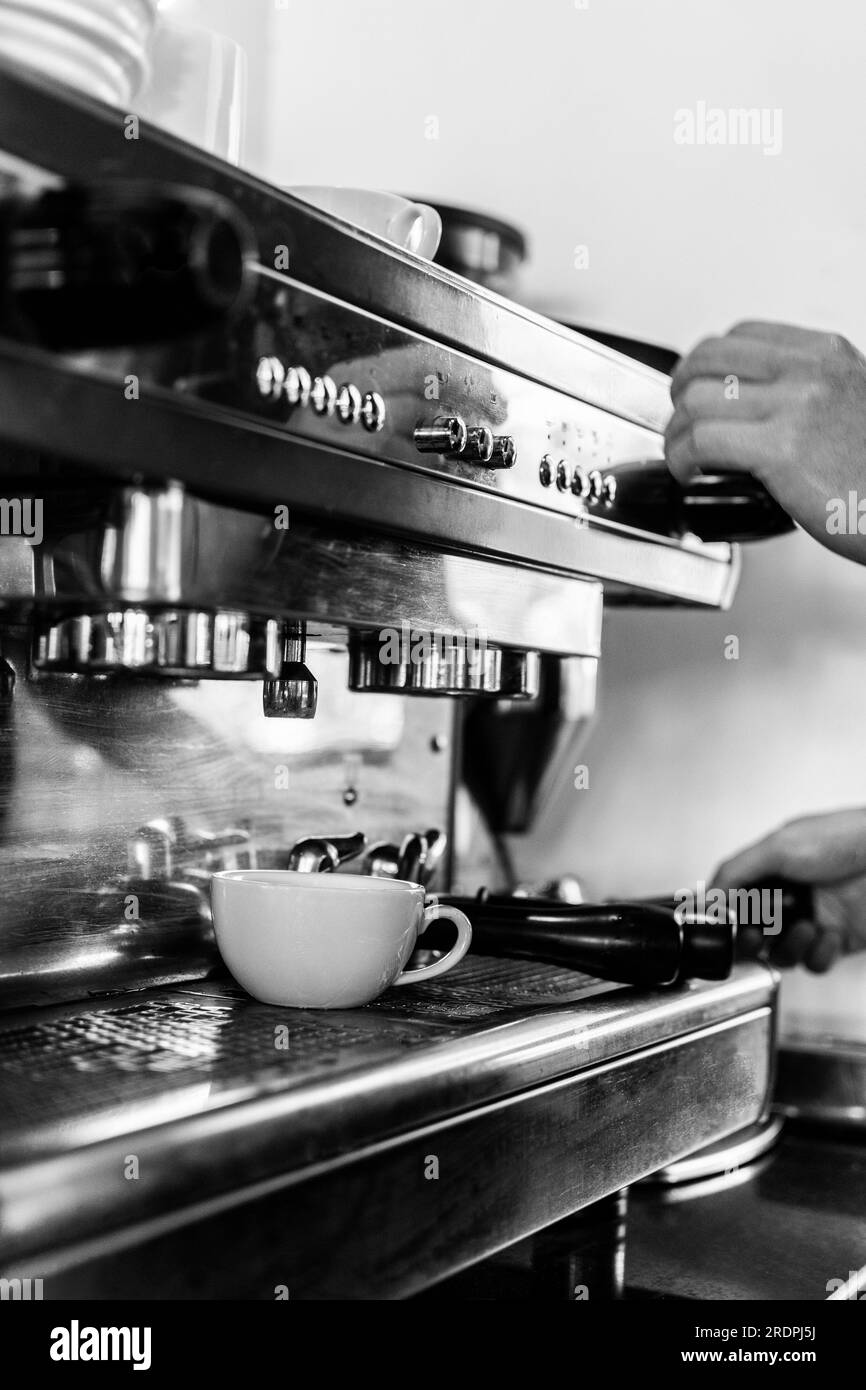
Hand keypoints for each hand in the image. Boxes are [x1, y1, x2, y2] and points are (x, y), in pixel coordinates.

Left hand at [666, 321, 865, 562]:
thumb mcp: (855, 404)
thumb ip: (811, 393)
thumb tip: (759, 405)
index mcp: (828, 355)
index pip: (741, 336)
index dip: (705, 364)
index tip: (698, 390)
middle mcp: (811, 372)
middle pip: (707, 360)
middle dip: (679, 392)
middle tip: (679, 423)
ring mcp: (796, 407)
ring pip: (696, 401)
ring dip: (675, 433)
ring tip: (684, 457)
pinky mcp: (782, 451)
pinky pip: (701, 441)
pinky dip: (682, 459)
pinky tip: (691, 474)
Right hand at [713, 808, 865, 970]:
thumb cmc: (845, 838)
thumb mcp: (780, 845)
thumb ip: (737, 870)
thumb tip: (709, 897)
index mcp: (773, 869)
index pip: (736, 899)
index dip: (727, 916)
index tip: (723, 924)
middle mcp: (792, 895)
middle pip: (755, 932)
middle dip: (751, 938)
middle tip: (756, 935)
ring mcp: (815, 918)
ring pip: (782, 952)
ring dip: (787, 946)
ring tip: (801, 929)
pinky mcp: (839, 939)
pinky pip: (815, 961)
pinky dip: (817, 953)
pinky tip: (828, 934)